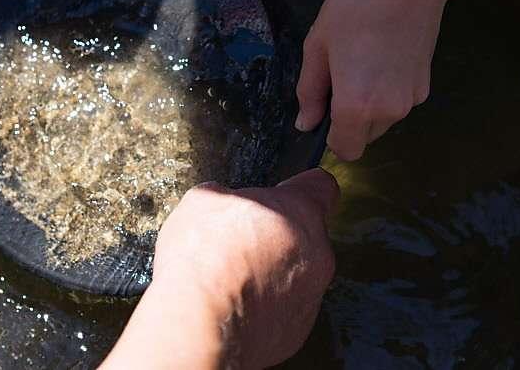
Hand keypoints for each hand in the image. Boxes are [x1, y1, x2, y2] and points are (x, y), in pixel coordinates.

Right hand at [103, 169, 337, 368]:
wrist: (198, 326)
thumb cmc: (204, 258)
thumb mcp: (204, 201)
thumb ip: (228, 198)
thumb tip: (224, 204)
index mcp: (300, 212)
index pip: (322, 186)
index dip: (301, 187)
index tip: (286, 192)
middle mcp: (318, 254)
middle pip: (305, 236)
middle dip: (276, 237)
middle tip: (238, 244)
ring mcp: (311, 297)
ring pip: (295, 277)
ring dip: (270, 275)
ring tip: (229, 282)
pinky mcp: (297, 333)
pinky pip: (284, 311)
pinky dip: (263, 308)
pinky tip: (232, 308)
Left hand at [295, 0, 447, 160]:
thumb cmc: (356, 5)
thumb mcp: (318, 46)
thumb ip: (310, 91)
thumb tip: (306, 123)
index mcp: (357, 106)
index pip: (345, 150)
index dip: (330, 135)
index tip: (324, 107)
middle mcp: (389, 111)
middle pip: (363, 136)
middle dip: (348, 117)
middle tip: (340, 72)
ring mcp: (412, 99)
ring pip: (381, 119)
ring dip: (368, 103)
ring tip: (361, 58)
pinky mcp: (425, 84)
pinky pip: (398, 101)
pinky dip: (387, 89)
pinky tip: (382, 54)